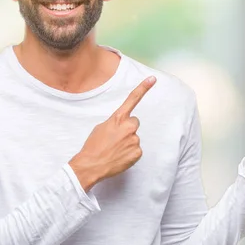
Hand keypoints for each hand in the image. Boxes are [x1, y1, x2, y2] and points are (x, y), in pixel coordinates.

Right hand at [69, 76, 156, 191]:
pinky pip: (136, 149)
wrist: (91, 165)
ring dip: (127, 142)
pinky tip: (120, 156)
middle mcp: (128, 127)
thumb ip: (115, 122)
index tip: (153, 79)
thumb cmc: (93, 146)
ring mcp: (134, 139)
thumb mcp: (101, 127)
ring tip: (115, 149)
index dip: (143, 88)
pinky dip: (129, 153)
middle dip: (127, 129)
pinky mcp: (138, 152)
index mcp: (118, 118)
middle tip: (115, 138)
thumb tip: (122, 125)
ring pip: (134, 137)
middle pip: (134, 123)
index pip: (132, 99)